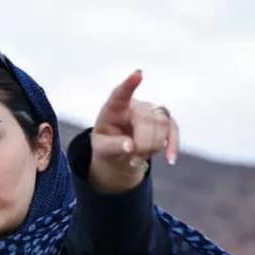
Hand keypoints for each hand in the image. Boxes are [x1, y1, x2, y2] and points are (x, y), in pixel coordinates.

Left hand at [89, 70, 179, 192]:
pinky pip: (173, 130)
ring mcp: (151, 111)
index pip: (120, 94)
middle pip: (146, 118)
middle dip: (142, 143)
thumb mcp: (101, 149)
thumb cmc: (107, 145)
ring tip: (138, 158)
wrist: (119, 153)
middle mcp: (135, 105)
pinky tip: (170, 159)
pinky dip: (172, 146)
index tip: (138, 74)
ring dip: (153, 146)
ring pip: (161, 123)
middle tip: (132, 159)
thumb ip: (113, 147)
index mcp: (114, 108)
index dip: (129, 84)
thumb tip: (130, 146)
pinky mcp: (165, 122)